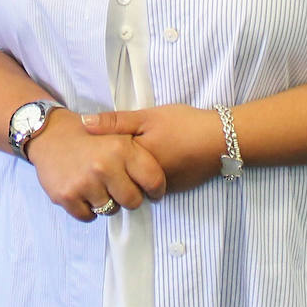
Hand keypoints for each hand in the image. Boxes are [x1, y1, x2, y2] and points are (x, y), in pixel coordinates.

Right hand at [25, 108, 165, 221]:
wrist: (49, 134)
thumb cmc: (88, 136)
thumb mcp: (117, 133)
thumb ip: (138, 153)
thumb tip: (159, 182)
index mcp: (121, 148)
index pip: (154, 181)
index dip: (156, 190)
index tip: (151, 191)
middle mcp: (104, 166)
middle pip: (133, 202)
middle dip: (128, 196)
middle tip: (117, 185)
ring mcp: (84, 183)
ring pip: (110, 210)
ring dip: (106, 201)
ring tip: (96, 183)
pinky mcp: (67, 196)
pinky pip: (89, 216)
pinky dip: (87, 208)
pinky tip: (83, 190)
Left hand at [81, 105, 222, 191]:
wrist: (222, 140)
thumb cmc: (183, 124)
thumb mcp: (147, 117)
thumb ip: (115, 122)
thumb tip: (83, 123)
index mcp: (133, 162)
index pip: (106, 165)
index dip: (99, 153)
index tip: (95, 146)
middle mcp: (144, 182)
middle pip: (120, 177)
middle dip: (112, 168)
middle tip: (109, 152)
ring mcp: (161, 189)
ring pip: (136, 184)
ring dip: (130, 173)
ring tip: (131, 155)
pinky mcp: (174, 190)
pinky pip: (152, 187)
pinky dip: (147, 176)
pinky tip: (156, 159)